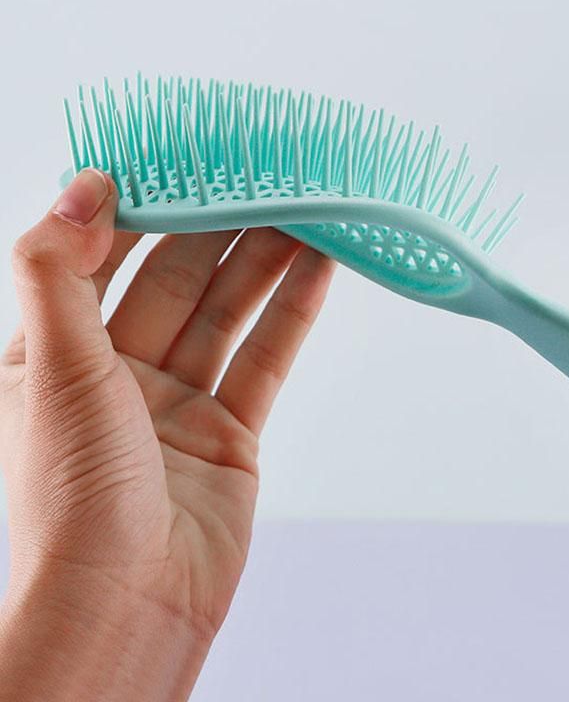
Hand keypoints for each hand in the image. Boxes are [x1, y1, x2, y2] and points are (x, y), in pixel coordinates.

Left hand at [0, 169, 334, 700]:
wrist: (133, 607)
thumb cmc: (75, 500)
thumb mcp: (53, 371)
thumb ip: (60, 273)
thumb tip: (83, 185)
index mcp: (55, 354)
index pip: (101, 258)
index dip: (143, 206)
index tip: (184, 159)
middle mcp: (117, 371)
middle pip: (175, 278)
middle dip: (219, 227)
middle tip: (263, 177)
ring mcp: (178, 399)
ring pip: (227, 311)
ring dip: (265, 261)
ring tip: (304, 209)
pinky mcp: (230, 428)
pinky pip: (264, 358)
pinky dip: (291, 313)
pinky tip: (317, 268)